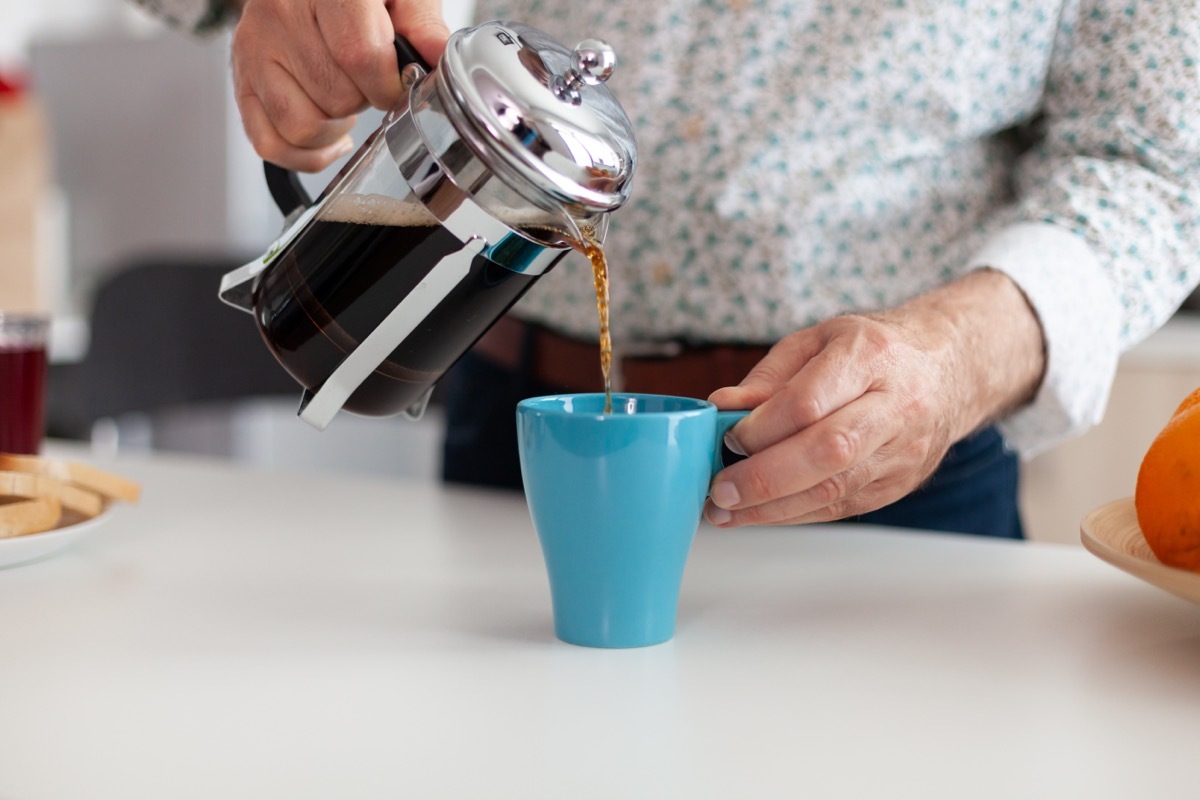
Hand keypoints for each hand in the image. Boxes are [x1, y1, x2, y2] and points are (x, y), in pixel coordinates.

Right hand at [231, 0, 449, 171]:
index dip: (388, 86)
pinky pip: (270, 143)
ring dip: (334, 128)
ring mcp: (255, 47)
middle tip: (367, 81)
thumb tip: (440, 59)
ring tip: (346, 100)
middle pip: (335, 96)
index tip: (398, 85)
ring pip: (301, 126)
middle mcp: (281, 12)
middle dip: (364, 101)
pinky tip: (328, 135)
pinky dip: (305, 154)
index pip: (359, 56)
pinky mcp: (241, 77)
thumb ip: (422, 25)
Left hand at [703, 269, 1044, 526]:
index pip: (811, 401)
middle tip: (720, 490)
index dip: (764, 427)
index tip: (728, 437)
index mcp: (870, 357)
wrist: (946, 371)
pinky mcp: (898, 484)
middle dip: (765, 478)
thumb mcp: (818, 341)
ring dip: (772, 508)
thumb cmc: (872, 352)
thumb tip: (722, 407)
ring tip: (725, 512)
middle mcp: (894, 406)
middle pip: (829, 451)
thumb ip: (769, 377)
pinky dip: (794, 514)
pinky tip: (758, 514)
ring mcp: (902, 451)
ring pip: (836, 489)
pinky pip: (841, 507)